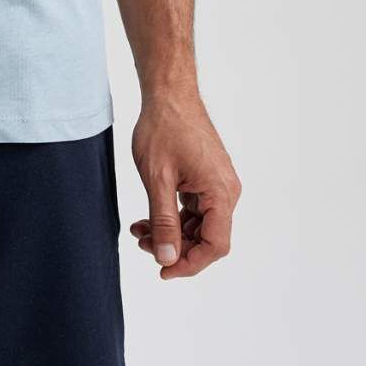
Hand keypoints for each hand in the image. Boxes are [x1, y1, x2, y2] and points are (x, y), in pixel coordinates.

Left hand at [129, 88, 241, 279]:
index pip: (215, 245)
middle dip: (175, 247)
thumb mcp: (157, 180)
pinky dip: (173, 217)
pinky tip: (147, 218)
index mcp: (221, 193)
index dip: (190, 264)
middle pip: (207, 238)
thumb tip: (168, 259)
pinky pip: (195, 209)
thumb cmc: (163, 129)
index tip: (162, 270)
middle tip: (142, 244)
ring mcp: (217, 184)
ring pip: (199, 225)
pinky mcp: (207, 179)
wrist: (168, 94)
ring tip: (139, 230)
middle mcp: (226, 191)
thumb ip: (164, 222)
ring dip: (171, 233)